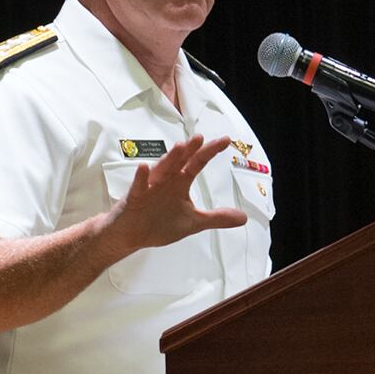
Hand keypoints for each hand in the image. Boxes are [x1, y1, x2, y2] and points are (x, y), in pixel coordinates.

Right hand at [106, 133, 248, 251]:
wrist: (131, 235)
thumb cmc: (159, 223)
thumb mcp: (193, 222)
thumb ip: (217, 218)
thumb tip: (243, 218)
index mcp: (180, 183)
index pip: (197, 163)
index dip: (210, 152)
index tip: (225, 140)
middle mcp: (166, 180)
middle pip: (180, 162)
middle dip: (190, 150)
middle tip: (201, 138)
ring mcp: (149, 187)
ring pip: (161, 170)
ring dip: (170, 159)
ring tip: (180, 147)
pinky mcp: (135, 198)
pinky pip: (138, 186)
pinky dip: (141, 178)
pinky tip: (144, 168)